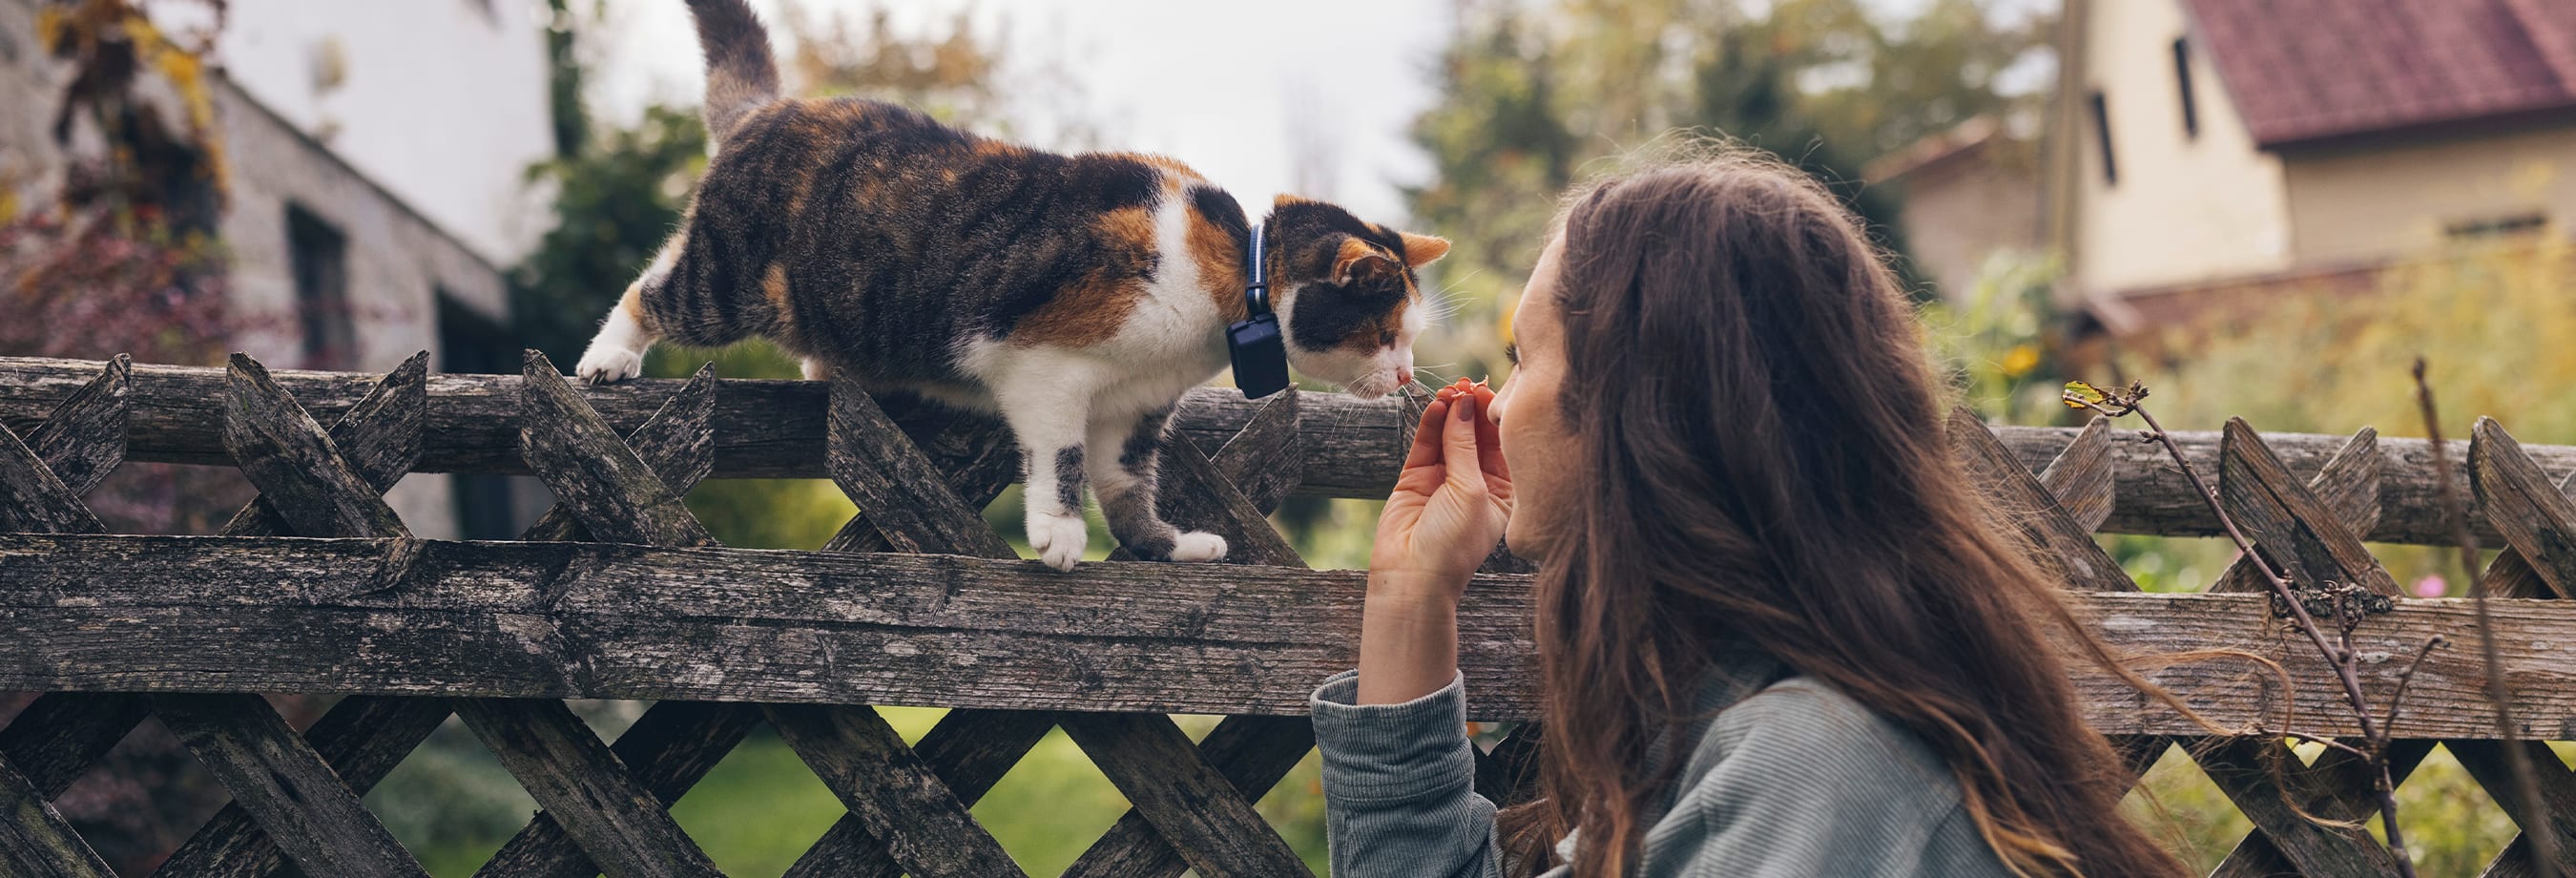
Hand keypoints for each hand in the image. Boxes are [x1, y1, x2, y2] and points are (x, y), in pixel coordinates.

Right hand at [1371, 383, 1512, 603]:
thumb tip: (1464, 404)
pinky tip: (1437, 405)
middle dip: (1473, 410)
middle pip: (1477, 436)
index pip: (1503, 446)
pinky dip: (1431, 424)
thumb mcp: (1472, 491)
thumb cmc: (1454, 545)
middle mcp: (1475, 482)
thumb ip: (1466, 446)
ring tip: (1451, 391)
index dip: (1497, 418)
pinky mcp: (1417, 477)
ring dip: (1451, 412)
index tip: (1492, 392)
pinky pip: (1427, 443)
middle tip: (1469, 386)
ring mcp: (1445, 478)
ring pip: (1450, 436)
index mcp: (1502, 492)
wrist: (1413, 577)